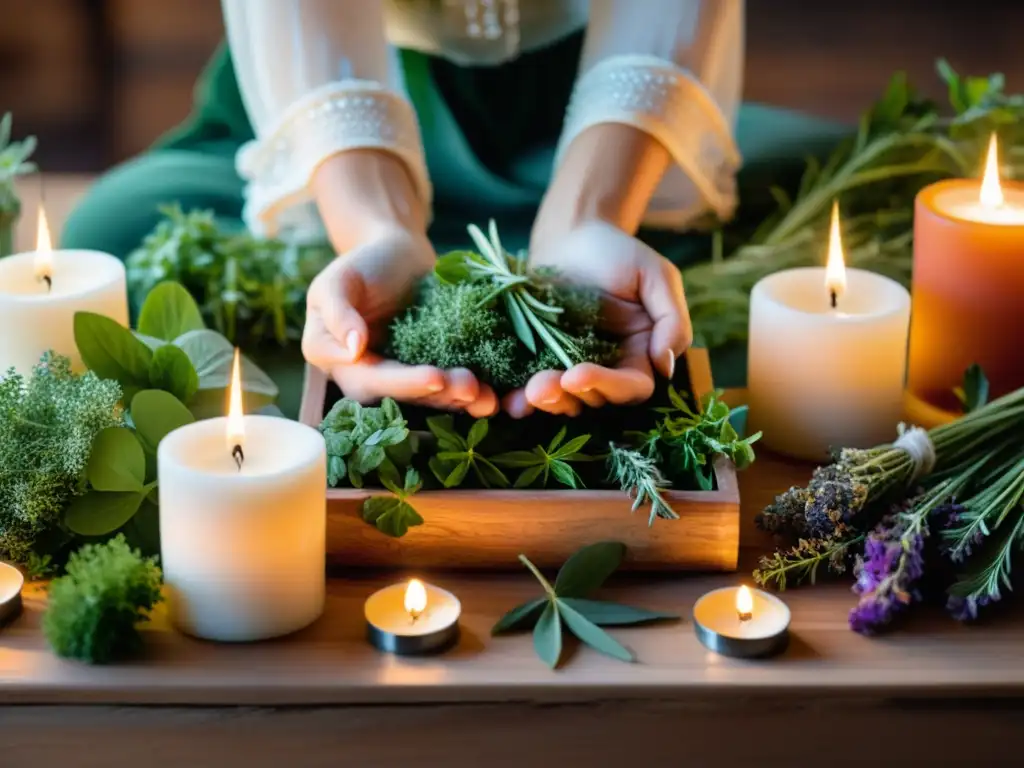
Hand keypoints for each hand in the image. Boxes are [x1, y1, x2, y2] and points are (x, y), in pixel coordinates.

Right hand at [302, 227, 497, 416]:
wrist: (397, 255)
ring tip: (486, 395)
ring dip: (458, 399)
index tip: (434, 377)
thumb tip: (352, 349)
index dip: (402, 383)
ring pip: (430, 396)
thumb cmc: (363, 263)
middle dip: (438, 395)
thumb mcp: (340, 279)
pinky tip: (495, 393)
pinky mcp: (431, 369)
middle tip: (470, 386)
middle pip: (404, 396)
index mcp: (338, 361)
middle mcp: (369, 377)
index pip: (370, 380)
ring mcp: (402, 376)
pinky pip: (449, 385)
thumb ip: (338, 311)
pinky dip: (472, 391)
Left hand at [502, 220, 691, 417]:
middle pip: (596, 399)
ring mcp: (572, 366)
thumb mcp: (656, 275)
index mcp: (640, 353)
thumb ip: (671, 320)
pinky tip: (510, 401)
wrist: (570, 234)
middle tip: (541, 387)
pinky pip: (534, 387)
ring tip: (529, 391)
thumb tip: (665, 366)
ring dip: (547, 401)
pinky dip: (522, 400)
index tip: (578, 375)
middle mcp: (608, 367)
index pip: (634, 387)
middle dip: (570, 397)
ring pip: (565, 400)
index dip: (609, 387)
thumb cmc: (617, 252)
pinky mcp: (541, 361)